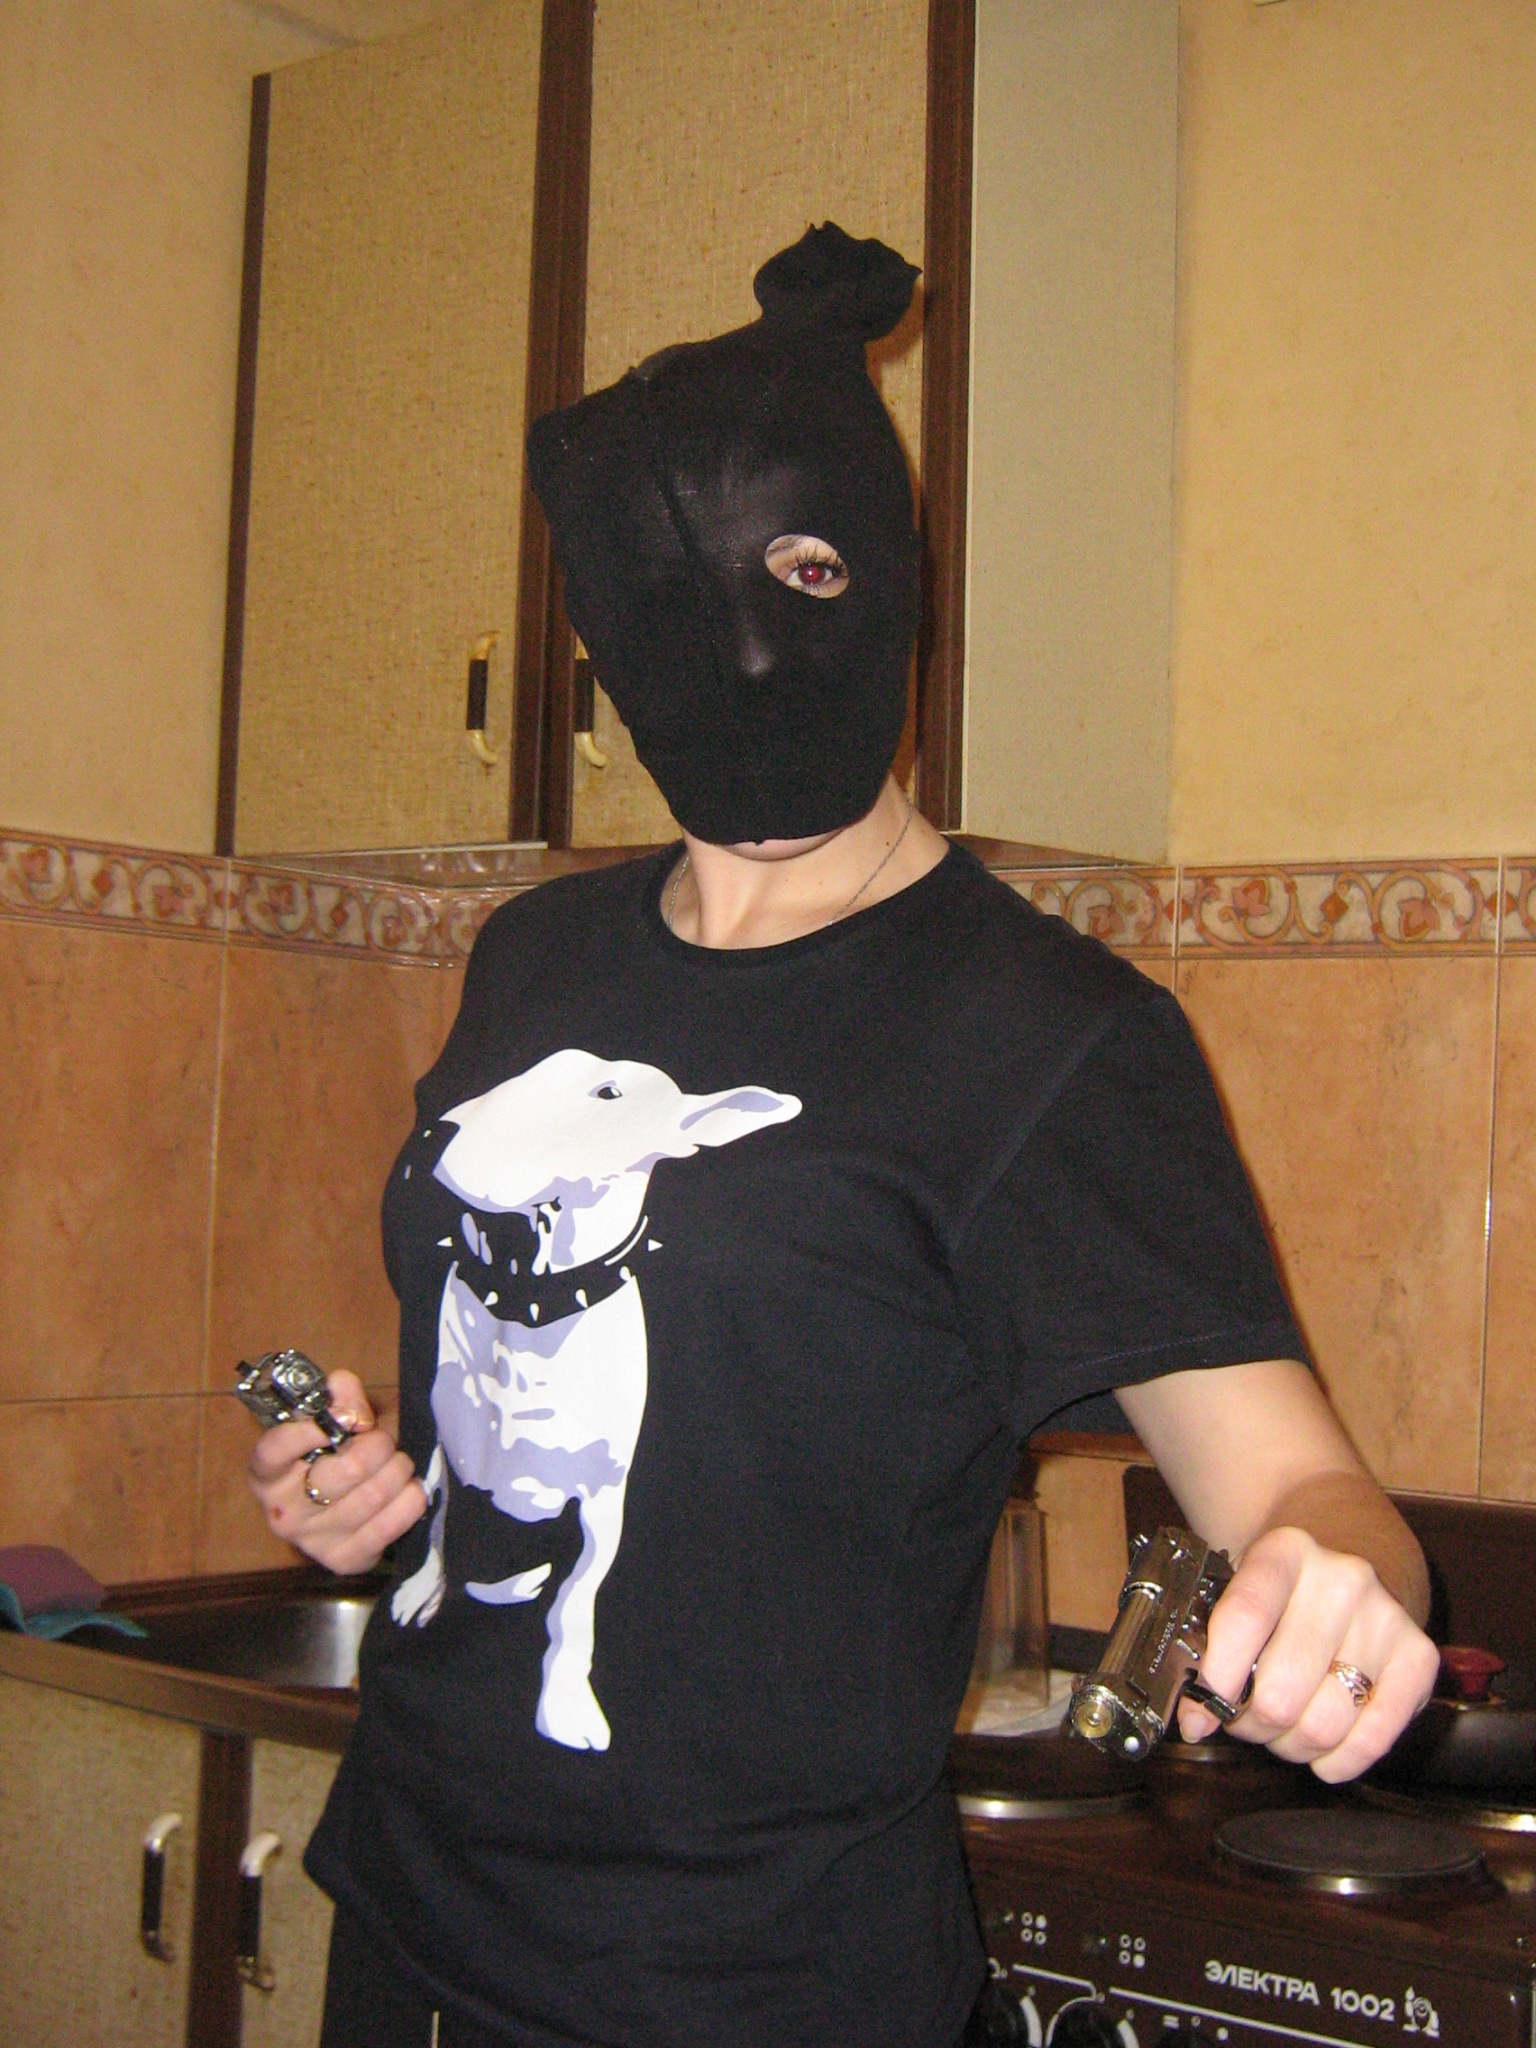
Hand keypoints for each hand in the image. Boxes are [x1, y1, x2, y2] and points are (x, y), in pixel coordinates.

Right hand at [246, 1368, 427, 1575]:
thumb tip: (351, 1406)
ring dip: (398, 1468)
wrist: (341, 1499)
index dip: (314, 1428)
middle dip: (379, 1443)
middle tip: (382, 1440)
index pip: (277, 1448)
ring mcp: (313, 1541)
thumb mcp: (330, 1412)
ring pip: (376, 1493)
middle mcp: (283, 1511)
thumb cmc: (332, 1449)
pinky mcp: (345, 1560)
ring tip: (395, 1462)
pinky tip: (405, 1488)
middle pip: (349, 1468)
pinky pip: (392, 1524)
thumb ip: (339, 1394)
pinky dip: (410, 1498)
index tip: (350, 1418)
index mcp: (267, 1472)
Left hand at [1178, 1525, 1439, 1780]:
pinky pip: (1372, 1741)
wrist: (1351, 1558)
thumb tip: (1193, 1718)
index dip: (1216, 1677)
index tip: (1199, 1708)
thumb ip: (1210, 1644)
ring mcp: (1386, 1617)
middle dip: (1251, 1722)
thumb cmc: (1282, 1592)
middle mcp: (1342, 1578)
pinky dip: (1337, 1761)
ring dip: (1290, 1745)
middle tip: (1244, 1718)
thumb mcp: (1240, 1590)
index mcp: (1285, 1551)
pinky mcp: (1420, 1658)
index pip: (1244, 1618)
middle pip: (1282, 1690)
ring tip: (1281, 1729)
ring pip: (1323, 1725)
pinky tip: (1321, 1752)